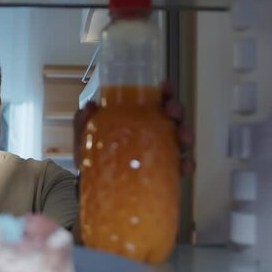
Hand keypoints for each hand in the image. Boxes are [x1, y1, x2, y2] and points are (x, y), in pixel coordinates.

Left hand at [73, 82, 195, 174]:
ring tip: (183, 138)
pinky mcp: (165, 171)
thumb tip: (89, 106)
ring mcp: (162, 150)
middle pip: (173, 115)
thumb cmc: (94, 153)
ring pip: (181, 137)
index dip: (164, 91)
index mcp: (138, 117)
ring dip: (186, 134)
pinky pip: (181, 166)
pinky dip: (187, 164)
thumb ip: (84, 120)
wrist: (95, 184)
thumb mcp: (86, 135)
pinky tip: (185, 165)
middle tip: (172, 112)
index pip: (155, 99)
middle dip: (177, 110)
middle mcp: (154, 130)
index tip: (166, 86)